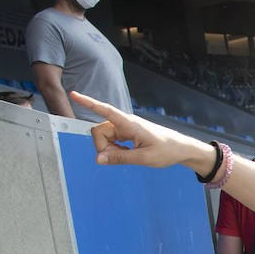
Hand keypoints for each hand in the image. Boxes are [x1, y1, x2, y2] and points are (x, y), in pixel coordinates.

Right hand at [70, 92, 213, 172]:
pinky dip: (115, 150)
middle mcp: (125, 122)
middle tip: (121, 157)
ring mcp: (125, 128)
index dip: (88, 103)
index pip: (105, 110)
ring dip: (110, 150)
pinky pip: (111, 141)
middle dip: (103, 147)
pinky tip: (128, 153)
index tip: (74, 94)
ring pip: (104, 138)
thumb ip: (120, 158)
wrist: (181, 149)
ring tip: (128, 155)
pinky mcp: (126, 133)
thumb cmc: (166, 151)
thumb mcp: (143, 158)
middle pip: (98, 132)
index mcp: (129, 124)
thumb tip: (98, 159)